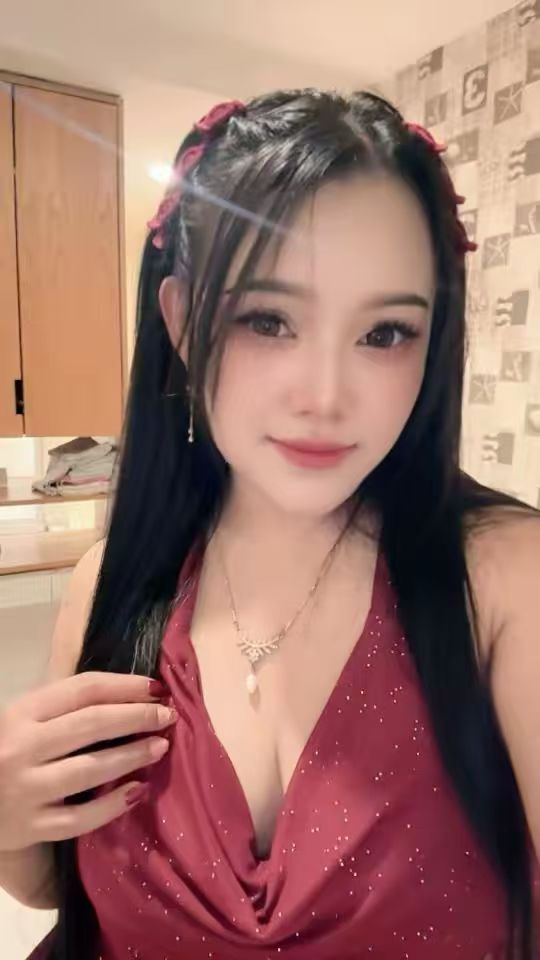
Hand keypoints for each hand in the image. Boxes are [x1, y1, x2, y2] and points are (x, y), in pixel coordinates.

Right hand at [0, 672, 175, 850]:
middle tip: (167, 716)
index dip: (125, 685)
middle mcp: (21, 748)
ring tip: (160, 747)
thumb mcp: (20, 719)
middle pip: (92, 724)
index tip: (156, 688)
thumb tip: (126, 694)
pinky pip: (80, 819)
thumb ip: (60, 708)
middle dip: (137, 717)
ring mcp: (25, 790)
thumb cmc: (1, 750)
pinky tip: (138, 791)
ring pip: (91, 769)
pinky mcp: (29, 828)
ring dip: (132, 755)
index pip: (83, 689)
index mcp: (20, 713)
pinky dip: (113, 805)